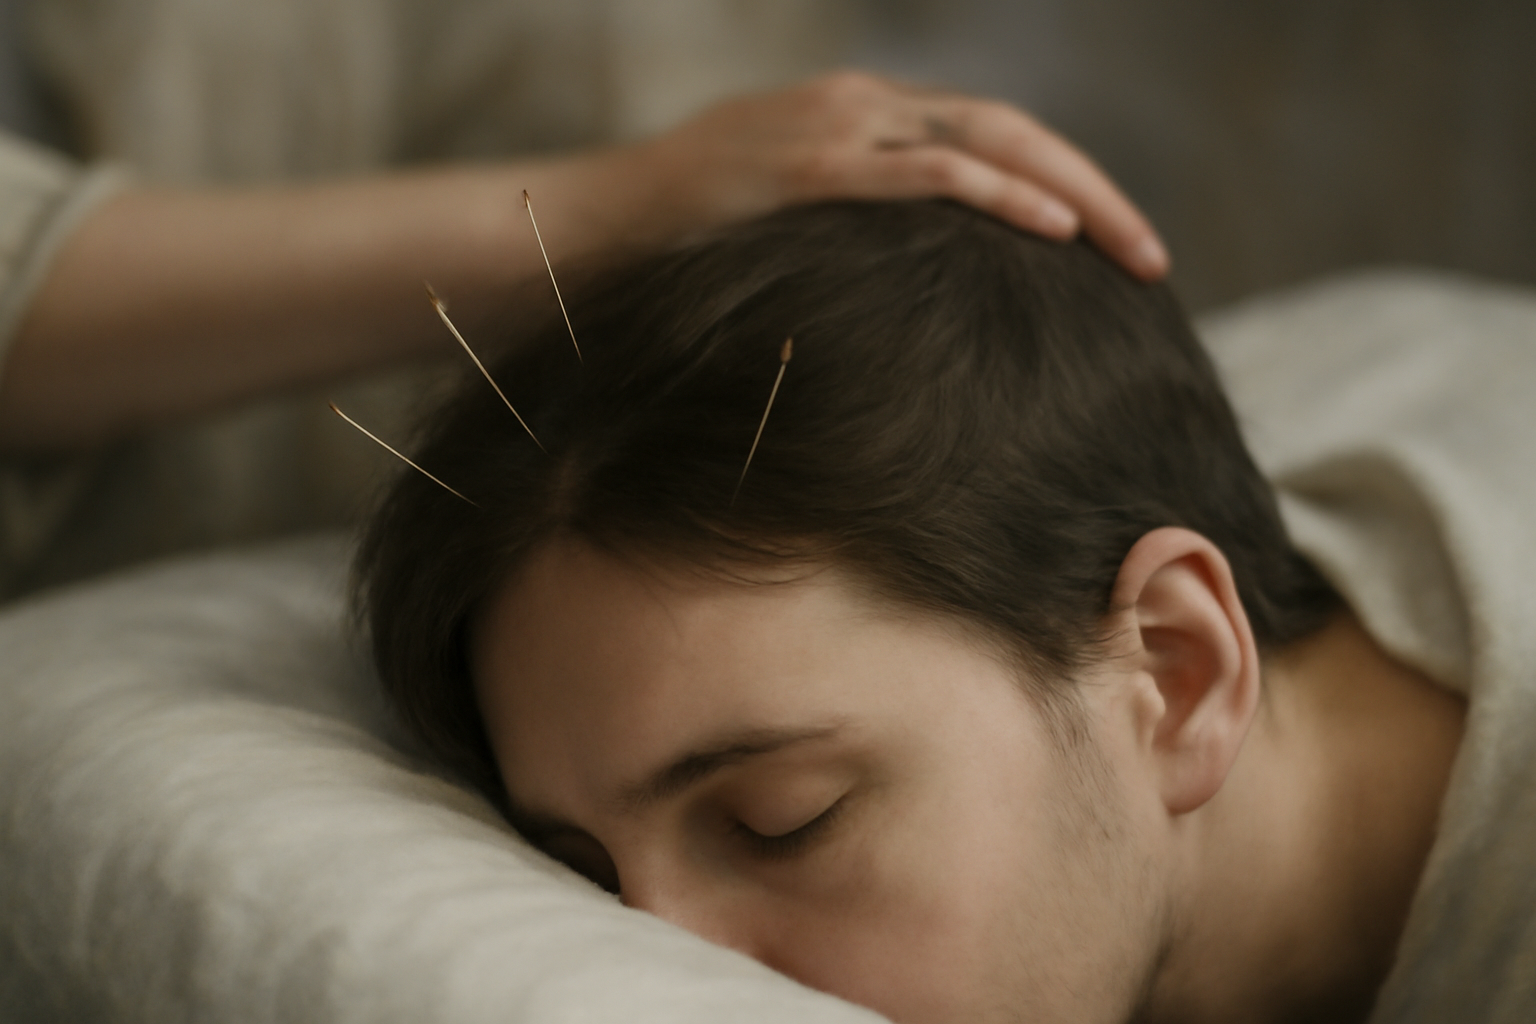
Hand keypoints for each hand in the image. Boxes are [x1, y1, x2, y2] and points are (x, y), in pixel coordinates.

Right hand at [626, 71, 1168, 279]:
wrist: (589, 225)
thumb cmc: (678, 240)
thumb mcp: (777, 222)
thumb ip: (843, 234)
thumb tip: (895, 292)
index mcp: (858, 114)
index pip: (987, 135)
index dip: (1059, 183)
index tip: (1109, 244)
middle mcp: (860, 103)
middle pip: (1012, 131)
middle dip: (1095, 192)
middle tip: (1152, 259)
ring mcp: (838, 127)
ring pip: (990, 142)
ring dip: (1075, 197)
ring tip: (1134, 254)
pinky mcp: (814, 165)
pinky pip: (929, 174)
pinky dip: (1000, 196)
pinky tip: (1055, 233)